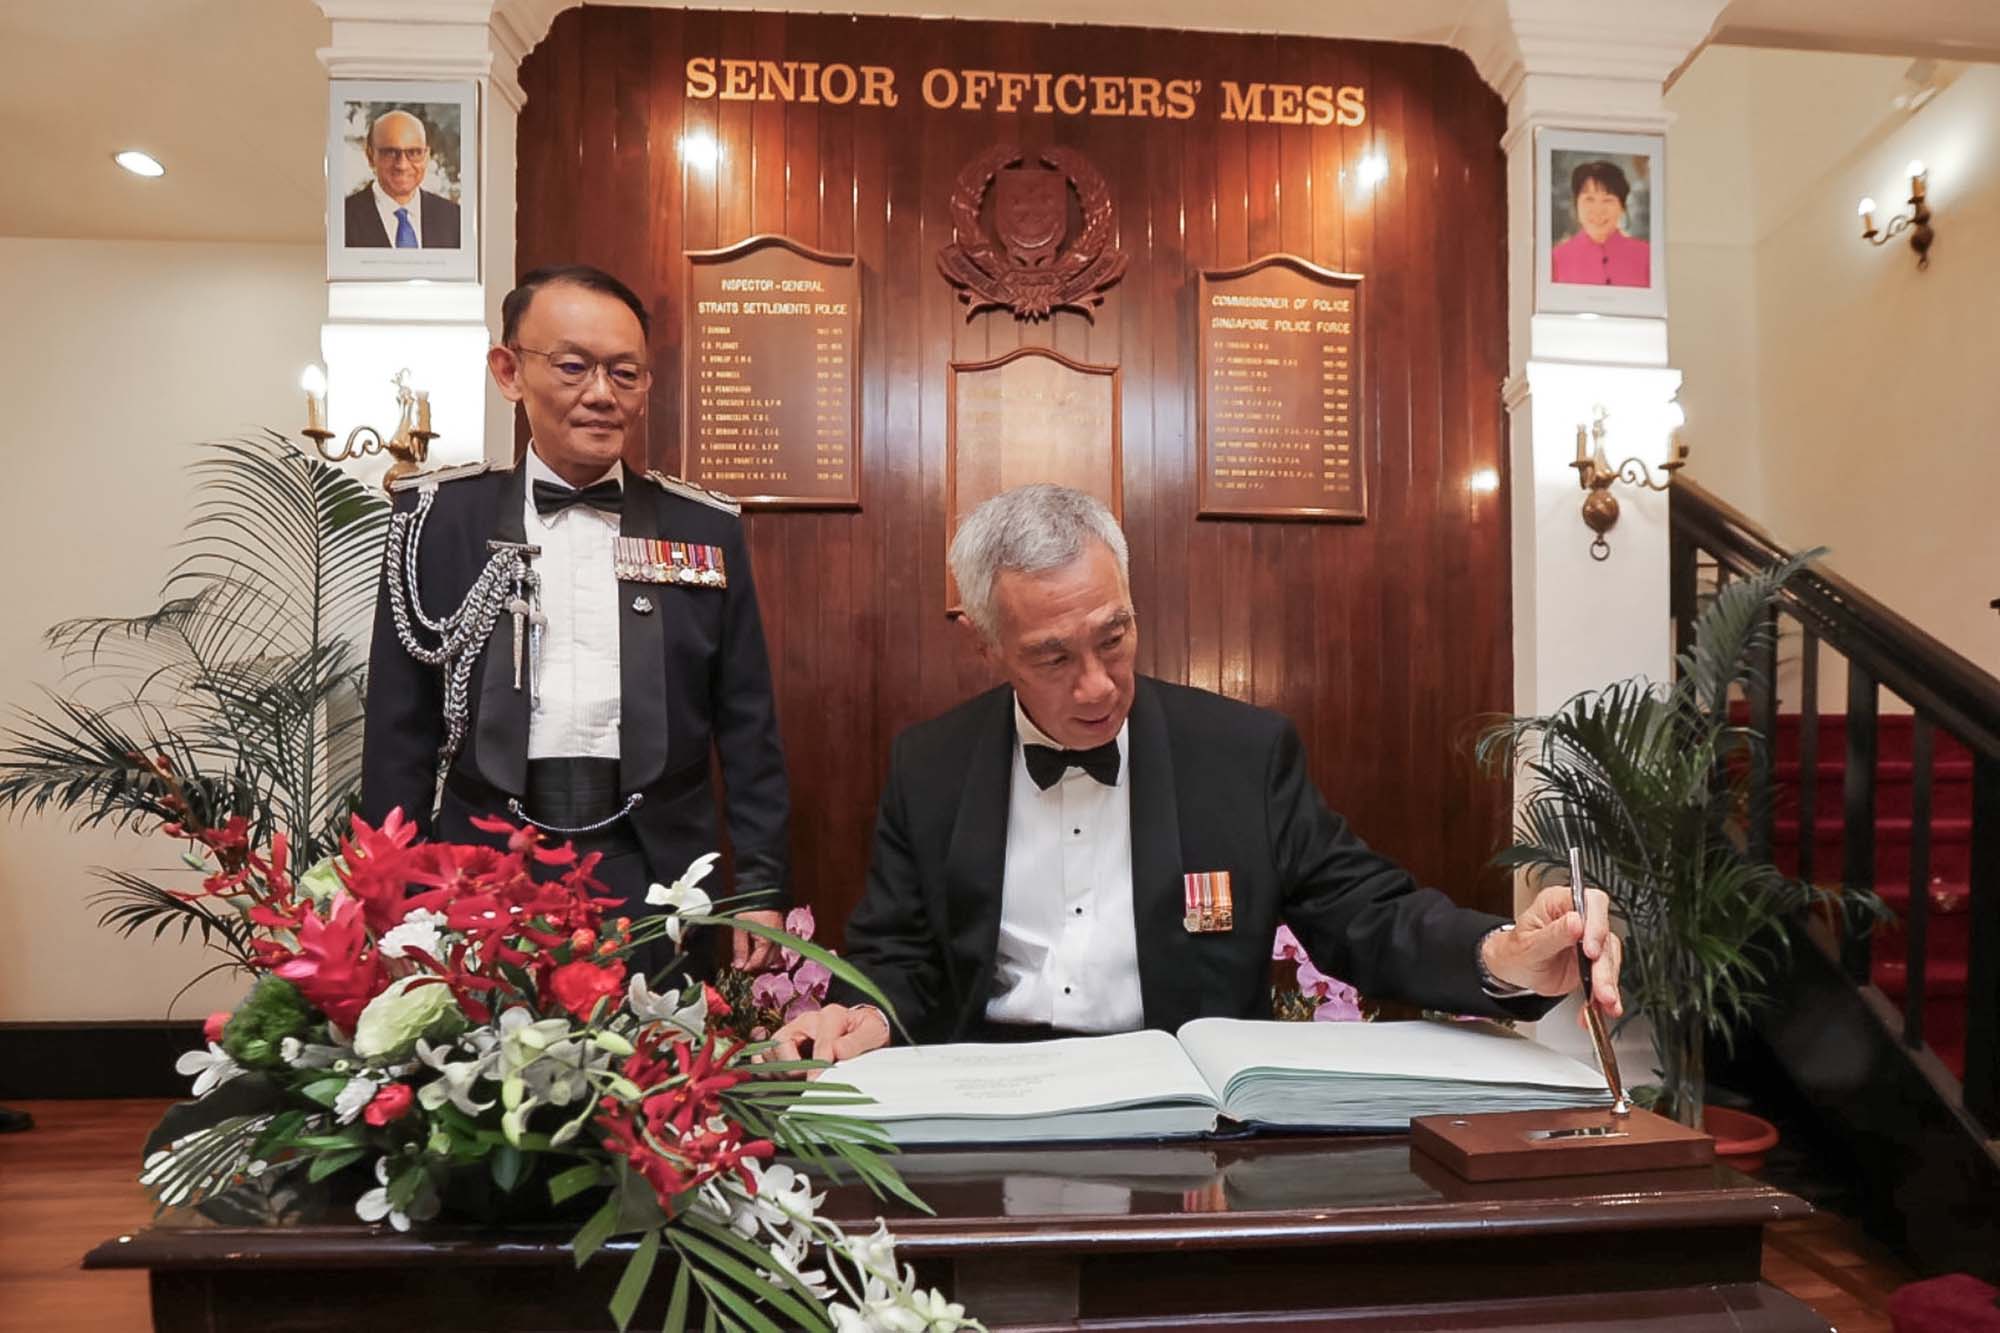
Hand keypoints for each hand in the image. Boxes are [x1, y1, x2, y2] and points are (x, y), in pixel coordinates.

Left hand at [731, 909, 783, 970]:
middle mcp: (777, 942)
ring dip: (760, 959)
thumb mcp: (741, 928)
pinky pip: (774, 949)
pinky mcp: (780, 934)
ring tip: (747, 955)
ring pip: (772, 958)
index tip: (737, 966)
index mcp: (768, 942)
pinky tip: (756, 949)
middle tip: (741, 961)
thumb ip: (740, 948)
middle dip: (753, 964)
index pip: (758, 963)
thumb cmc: (751, 907)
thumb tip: (739, 966)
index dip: (746, 967)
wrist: (763, 892)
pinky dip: (765, 952)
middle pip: (766, 963)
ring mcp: (780, 938)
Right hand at [765, 1003, 889, 1076]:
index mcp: (830, 1017)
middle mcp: (806, 1021)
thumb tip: (837, 1050)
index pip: (819, 1044)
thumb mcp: (873, 1033)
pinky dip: (766, 1073)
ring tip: (798, 1082)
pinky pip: (760, 1058)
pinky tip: (783, 1083)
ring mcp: (791, 1033)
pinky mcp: (781, 1046)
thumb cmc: (866, 1033)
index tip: (816, 1086)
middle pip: (781, 1042)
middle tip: (808, 1083)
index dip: (817, 1068)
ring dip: (779, 1072)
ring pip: (767, 1052)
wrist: (861, 1031)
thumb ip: (857, 1042)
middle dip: (793, 1068)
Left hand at [1481, 882, 1623, 1018]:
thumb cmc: (1515, 950)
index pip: (1591, 902)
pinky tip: (1600, 1008)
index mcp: (1559, 903)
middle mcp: (1578, 919)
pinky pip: (1605, 977)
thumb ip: (1553, 934)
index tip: (1591, 951)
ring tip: (1605, 1002)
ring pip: (1609, 959)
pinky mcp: (1593, 962)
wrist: (1513, 972)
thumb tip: (1575, 921)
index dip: (1597, 924)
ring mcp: (1588, 941)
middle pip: (1603, 936)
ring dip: (1607, 983)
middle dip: (1603, 966)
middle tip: (1600, 988)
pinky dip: (1604, 995)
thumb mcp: (1528, 944)